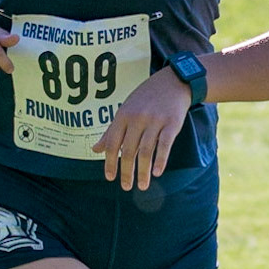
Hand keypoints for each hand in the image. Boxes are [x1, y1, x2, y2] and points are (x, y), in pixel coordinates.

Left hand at [91, 67, 191, 191]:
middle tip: (126, 187)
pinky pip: (165, 145)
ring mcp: (155, 120)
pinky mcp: (172, 123)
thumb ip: (112, 131)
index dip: (109, 162)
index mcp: (123, 116)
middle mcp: (137, 118)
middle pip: (128, 150)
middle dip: (127, 171)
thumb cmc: (146, 98)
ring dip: (143, 171)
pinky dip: (160, 160)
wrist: (173, 82)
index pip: (112, 143)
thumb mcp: (125, 110)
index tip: (110, 177)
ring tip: (143, 186)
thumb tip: (95, 150)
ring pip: (146, 151)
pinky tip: (157, 172)